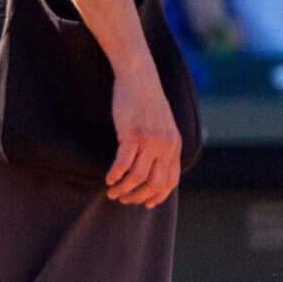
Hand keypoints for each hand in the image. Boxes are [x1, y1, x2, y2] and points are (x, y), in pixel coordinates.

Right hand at [105, 58, 181, 208]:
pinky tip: (108, 179)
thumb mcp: (162, 124)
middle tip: (123, 199)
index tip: (145, 203)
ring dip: (124, 189)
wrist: (140, 78)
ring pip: (137, 177)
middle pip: (154, 183)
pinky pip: (123, 163)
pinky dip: (115, 175)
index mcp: (174, 145)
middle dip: (138, 196)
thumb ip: (162, 144)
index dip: (158, 196)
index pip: (170, 181)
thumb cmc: (147, 100)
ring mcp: (149, 141)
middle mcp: (165, 146)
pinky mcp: (132, 135)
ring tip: (112, 192)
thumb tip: (155, 163)